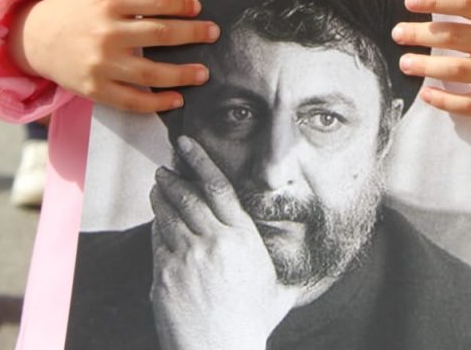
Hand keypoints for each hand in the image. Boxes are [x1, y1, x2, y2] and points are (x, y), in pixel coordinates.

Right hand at [8, 0, 219, 111]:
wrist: (34, 39)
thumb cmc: (68, 1)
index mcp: (108, 0)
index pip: (154, 0)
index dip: (180, 3)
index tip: (198, 7)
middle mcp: (106, 32)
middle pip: (158, 34)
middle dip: (191, 35)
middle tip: (214, 34)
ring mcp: (101, 63)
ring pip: (149, 72)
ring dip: (181, 74)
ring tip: (204, 73)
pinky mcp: (95, 89)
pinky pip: (131, 100)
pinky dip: (156, 103)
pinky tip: (177, 100)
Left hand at [150, 136, 297, 349]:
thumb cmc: (252, 324)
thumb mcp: (278, 287)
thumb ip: (286, 263)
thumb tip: (313, 252)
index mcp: (242, 238)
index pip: (218, 187)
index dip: (201, 161)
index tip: (187, 145)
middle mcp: (213, 242)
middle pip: (188, 197)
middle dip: (174, 177)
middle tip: (166, 167)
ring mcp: (185, 259)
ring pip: (168, 215)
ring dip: (161, 197)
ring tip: (158, 187)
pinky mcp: (164, 277)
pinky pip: (158, 242)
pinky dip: (157, 227)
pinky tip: (158, 222)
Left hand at [392, 0, 470, 117]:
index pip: (467, 2)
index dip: (436, 0)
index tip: (409, 1)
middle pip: (456, 37)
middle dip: (421, 35)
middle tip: (397, 32)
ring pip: (459, 72)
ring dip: (427, 67)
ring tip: (404, 62)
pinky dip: (446, 102)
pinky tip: (425, 94)